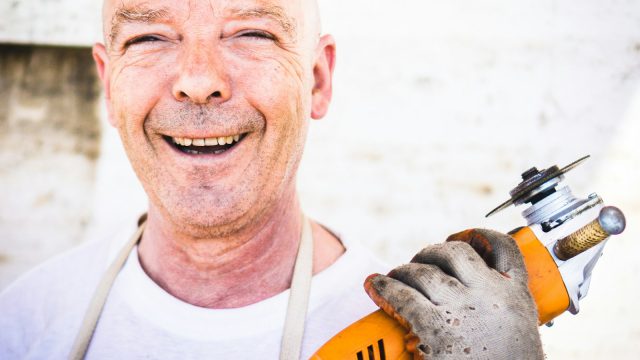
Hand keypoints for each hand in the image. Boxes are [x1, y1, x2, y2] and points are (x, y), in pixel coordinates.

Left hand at [364, 229, 542, 358]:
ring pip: (424, 272)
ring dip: (403, 271)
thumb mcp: (516, 331)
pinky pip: (403, 296)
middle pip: (455, 252)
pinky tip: (375, 286)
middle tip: (418, 268)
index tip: (457, 239)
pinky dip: (385, 288)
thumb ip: (498, 308)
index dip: (478, 236)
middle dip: (431, 254)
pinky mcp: (436, 329)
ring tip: (393, 279)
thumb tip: (462, 290)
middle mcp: (491, 295)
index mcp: (517, 295)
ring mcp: (464, 310)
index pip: (503, 248)